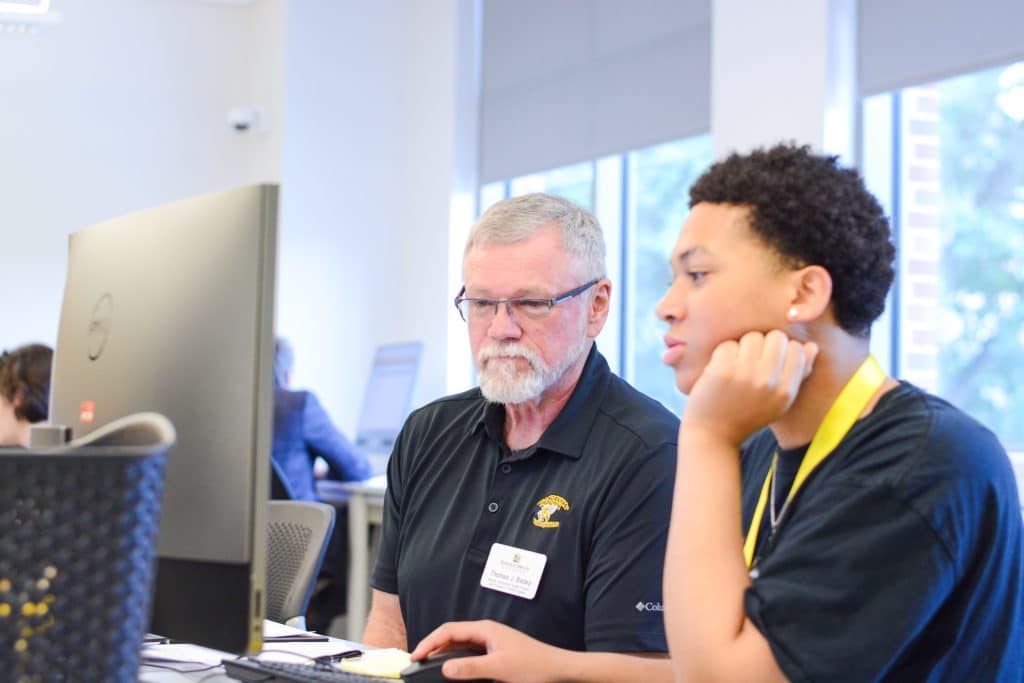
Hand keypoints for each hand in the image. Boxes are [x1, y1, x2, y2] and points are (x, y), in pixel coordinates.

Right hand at [410, 620, 559, 682]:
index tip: (415, 655)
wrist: (557, 669)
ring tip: (427, 664)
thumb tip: (445, 667)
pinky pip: (468, 652)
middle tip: (416, 661)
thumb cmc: (534, 666)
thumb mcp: (499, 668)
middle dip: (432, 646)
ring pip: (459, 644)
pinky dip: (455, 658)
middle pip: (451, 635)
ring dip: (442, 652)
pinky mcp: (494, 652)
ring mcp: (490, 641)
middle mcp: (486, 632)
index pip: (449, 630)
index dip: (429, 642)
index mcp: (485, 629)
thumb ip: (471, 668)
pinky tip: (450, 668)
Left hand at [683, 330, 817, 446]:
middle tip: (752, 359)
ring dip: (743, 346)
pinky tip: (720, 368)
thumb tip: (812, 346)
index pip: (797, 349)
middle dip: (764, 343)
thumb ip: (798, 375)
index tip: (769, 360)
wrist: (712, 435)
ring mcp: (746, 375)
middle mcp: (770, 382)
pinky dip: (723, 353)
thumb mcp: (778, 402)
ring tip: (736, 364)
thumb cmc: (747, 416)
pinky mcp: (723, 370)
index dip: (783, 349)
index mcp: (786, 391)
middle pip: (776, 337)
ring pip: (753, 337)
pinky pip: (729, 344)